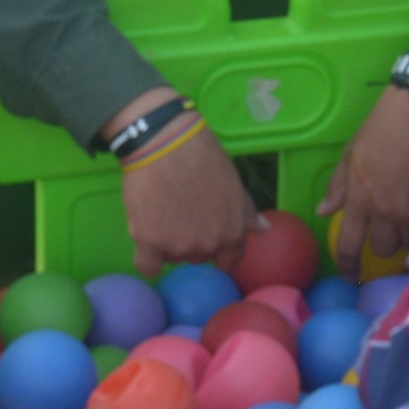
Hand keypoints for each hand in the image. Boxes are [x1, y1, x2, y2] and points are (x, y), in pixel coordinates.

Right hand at [121, 116, 262, 277]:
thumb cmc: (202, 156)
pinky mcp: (150, 242)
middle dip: (192, 241)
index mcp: (233, 232)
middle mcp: (209, 244)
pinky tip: (146, 237)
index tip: (205, 234)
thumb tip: (263, 229)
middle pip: (198, 258)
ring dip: (168, 243)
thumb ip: (246, 211)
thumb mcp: (233, 182)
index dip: (218, 251)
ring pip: (172, 257)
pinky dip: (147, 257)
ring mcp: (179, 246)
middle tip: (182, 212)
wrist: (165, 142)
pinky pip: (147, 266)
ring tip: (163, 210)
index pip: (229, 260)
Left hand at [321, 85, 408, 274]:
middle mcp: (388, 211)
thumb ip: (338, 187)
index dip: (348, 265)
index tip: (350, 273)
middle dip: (383, 244)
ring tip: (408, 220)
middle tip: (385, 231)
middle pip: (385, 249)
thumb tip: (324, 212)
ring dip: (407, 235)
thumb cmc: (382, 128)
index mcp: (361, 200)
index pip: (350, 246)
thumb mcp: (351, 154)